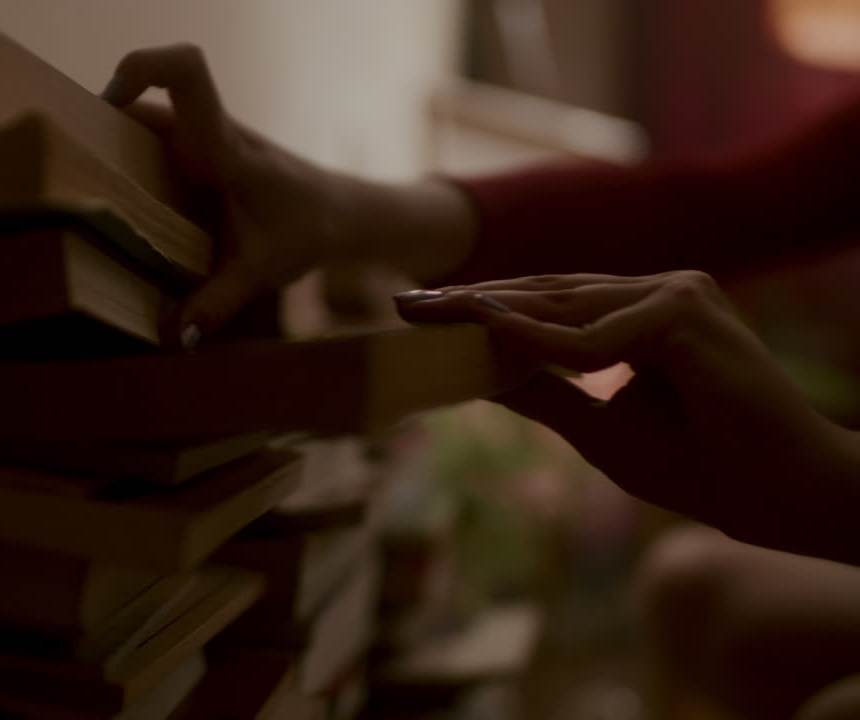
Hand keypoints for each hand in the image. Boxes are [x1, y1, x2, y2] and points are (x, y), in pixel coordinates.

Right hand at [102, 44, 335, 346]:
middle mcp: (210, 131)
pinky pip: (156, 140)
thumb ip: (216, 304)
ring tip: (89, 183)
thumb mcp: (261, 271)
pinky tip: (123, 200)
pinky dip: (132, 159)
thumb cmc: (306, 230)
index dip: (142, 67)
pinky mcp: (203, 151)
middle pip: (146, 94)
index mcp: (224, 147)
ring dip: (115, 141)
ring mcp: (205, 138)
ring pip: (147, 117)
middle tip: (74, 163)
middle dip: (103, 118)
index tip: (108, 102)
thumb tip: (172, 337)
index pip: (186, 73)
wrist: (340, 212)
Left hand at [396, 271, 859, 563]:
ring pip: (564, 305)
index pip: (549, 302)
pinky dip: (541, 340)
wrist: (779, 495)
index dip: (483, 308)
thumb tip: (479, 373)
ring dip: (491, 312)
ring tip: (427, 312)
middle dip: (472, 301)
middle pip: (547, 293)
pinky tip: (487, 332)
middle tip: (406, 303)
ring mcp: (677, 292)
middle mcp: (662, 288)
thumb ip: (543, 392)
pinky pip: (595, 336)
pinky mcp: (687, 313)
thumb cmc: (700, 465)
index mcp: (644, 309)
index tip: (419, 313)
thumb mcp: (598, 428)